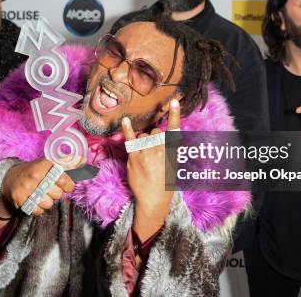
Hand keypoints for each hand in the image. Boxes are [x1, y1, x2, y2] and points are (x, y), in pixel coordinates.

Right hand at [0, 158, 76, 216]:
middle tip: (49, 189)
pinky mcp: (19, 199)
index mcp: (44, 164)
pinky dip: (38, 209)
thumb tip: (83, 160)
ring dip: (47, 202)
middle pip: (57, 194)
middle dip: (56, 194)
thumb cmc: (34, 171)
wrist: (9, 179)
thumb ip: (67, 163)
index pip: (64, 180)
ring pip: (48, 204)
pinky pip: (37, 211)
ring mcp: (26, 188)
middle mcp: (34, 175)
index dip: (68, 185)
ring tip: (41, 195)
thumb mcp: (49, 164)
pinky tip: (34, 201)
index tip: (65, 184)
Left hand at [122, 98, 179, 240]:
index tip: (174, 101)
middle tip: (154, 152)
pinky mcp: (133, 158)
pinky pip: (130, 141)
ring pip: (143, 137)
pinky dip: (127, 130)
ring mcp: (145, 153)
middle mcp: (159, 150)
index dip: (174, 115)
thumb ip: (170, 150)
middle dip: (154, 138)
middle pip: (155, 133)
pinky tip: (125, 120)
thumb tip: (164, 139)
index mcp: (172, 152)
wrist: (153, 200)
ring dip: (143, 142)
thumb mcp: (174, 166)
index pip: (174, 130)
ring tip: (146, 157)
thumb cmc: (166, 184)